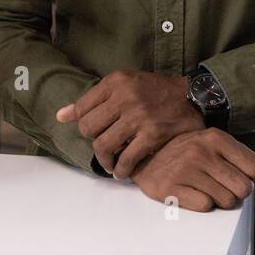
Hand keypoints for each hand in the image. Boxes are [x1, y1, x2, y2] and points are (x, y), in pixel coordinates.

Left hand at [56, 69, 204, 177]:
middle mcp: (124, 97)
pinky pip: (127, 158)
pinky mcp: (152, 134)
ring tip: (110, 165)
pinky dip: (121, 170)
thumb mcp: (125, 83)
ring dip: (104, 161)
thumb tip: (61, 116)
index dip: (83, 124)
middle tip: (103, 148)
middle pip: (89, 128)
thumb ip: (94, 99)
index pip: (82, 108)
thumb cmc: (156, 90)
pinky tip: (123, 172)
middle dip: (92, 142)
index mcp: (116, 81)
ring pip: (103, 145)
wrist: (193, 96)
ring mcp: (138, 116)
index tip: (92, 132)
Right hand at [131, 128, 254, 211]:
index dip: (249, 177)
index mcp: (216, 137)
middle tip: (219, 182)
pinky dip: (201, 204)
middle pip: (243, 189)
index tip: (235, 172)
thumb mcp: (224, 154)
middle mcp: (201, 150)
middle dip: (235, 191)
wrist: (148, 156)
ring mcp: (185, 169)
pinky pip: (205, 207)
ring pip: (226, 201)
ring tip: (204, 185)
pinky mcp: (171, 187)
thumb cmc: (192, 154)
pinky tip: (192, 191)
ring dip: (219, 199)